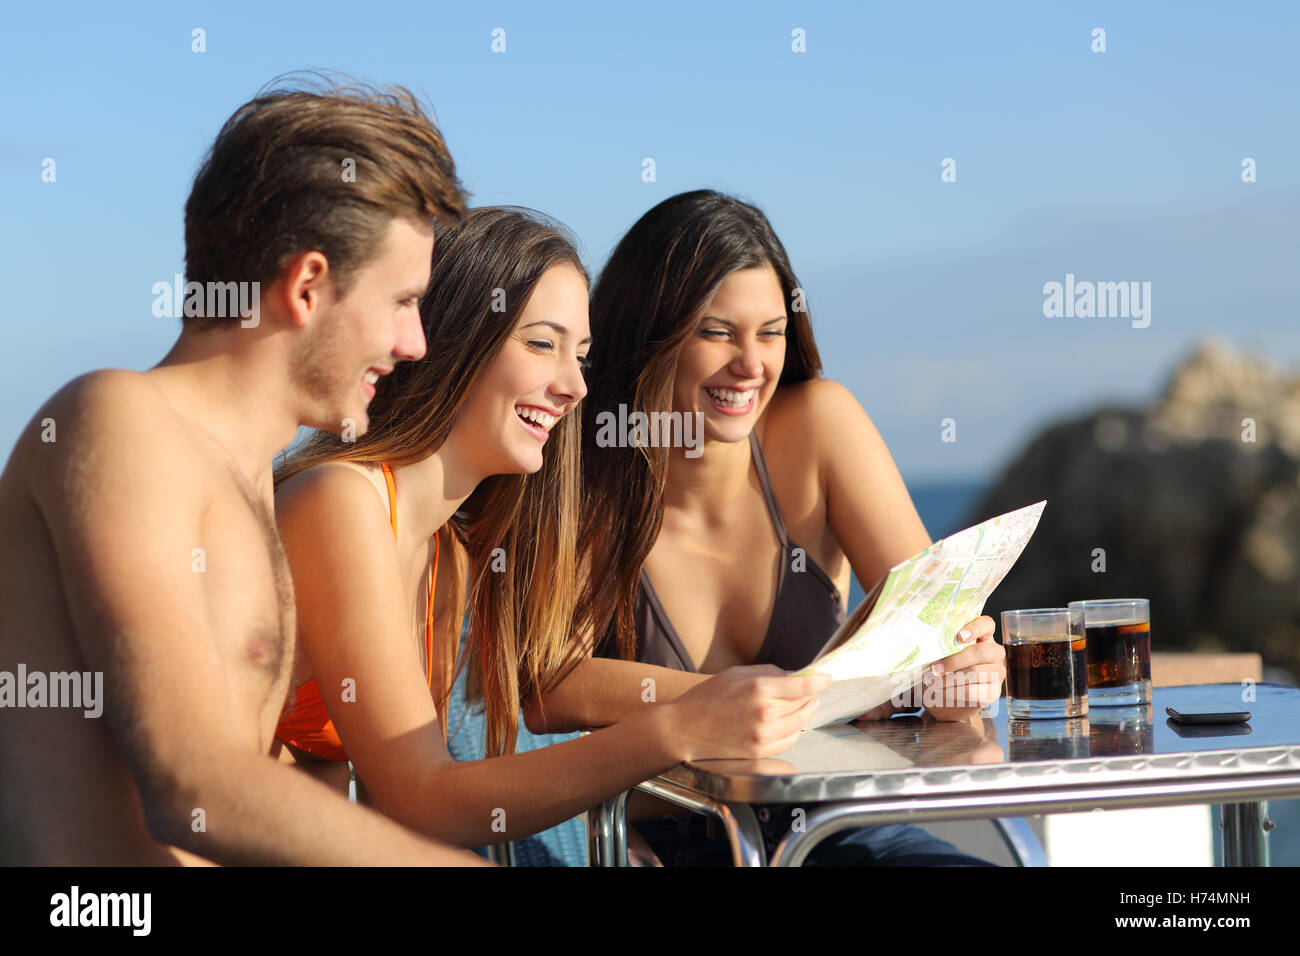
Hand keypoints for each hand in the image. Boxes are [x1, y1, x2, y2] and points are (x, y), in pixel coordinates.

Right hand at [663, 665, 830, 761]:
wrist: (685, 729)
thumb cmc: (706, 698)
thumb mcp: (736, 674)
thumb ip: (767, 673)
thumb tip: (791, 676)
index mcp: (760, 689)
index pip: (804, 687)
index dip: (820, 681)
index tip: (827, 678)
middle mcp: (766, 714)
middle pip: (805, 704)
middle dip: (811, 696)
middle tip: (811, 691)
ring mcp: (765, 736)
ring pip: (801, 723)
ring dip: (805, 713)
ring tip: (802, 705)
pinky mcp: (761, 752)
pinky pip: (790, 740)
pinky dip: (794, 729)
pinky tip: (789, 722)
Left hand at [922, 615, 1004, 720]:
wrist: (947, 698)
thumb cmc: (944, 668)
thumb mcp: (942, 654)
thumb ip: (941, 645)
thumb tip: (925, 643)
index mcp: (983, 636)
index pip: (986, 625)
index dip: (975, 628)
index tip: (959, 637)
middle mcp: (994, 652)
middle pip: (980, 652)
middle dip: (954, 661)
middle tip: (934, 668)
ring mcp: (997, 672)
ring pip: (975, 673)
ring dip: (950, 678)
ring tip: (932, 681)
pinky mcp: (993, 692)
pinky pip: (972, 691)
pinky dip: (953, 692)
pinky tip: (941, 692)